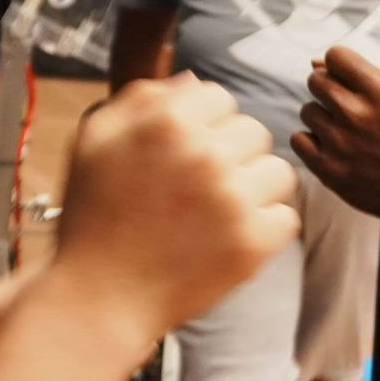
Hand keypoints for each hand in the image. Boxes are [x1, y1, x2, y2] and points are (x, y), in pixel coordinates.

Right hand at [47, 76, 294, 340]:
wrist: (99, 299)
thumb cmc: (94, 217)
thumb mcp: (95, 141)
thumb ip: (140, 99)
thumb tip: (193, 80)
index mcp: (167, 121)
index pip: (218, 97)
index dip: (201, 126)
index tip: (181, 156)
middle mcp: (205, 154)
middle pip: (252, 130)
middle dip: (230, 154)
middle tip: (197, 189)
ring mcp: (234, 200)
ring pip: (277, 170)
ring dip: (253, 188)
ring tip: (217, 213)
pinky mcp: (253, 243)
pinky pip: (285, 216)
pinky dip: (264, 229)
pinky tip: (228, 238)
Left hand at [294, 50, 379, 226]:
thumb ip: (356, 74)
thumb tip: (313, 62)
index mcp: (379, 89)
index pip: (335, 55)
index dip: (338, 67)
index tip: (347, 82)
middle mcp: (357, 111)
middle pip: (315, 80)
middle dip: (326, 90)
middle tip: (343, 109)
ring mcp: (339, 140)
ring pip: (307, 110)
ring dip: (320, 119)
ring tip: (343, 133)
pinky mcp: (326, 166)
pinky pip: (298, 139)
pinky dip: (311, 143)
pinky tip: (331, 149)